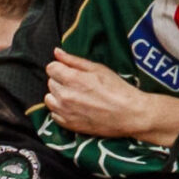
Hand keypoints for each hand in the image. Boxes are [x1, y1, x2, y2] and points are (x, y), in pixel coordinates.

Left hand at [42, 54, 165, 140]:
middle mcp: (65, 96)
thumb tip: (57, 52)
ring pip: (49, 99)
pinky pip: (54, 115)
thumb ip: (74, 60)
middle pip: (50, 83)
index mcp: (72, 79)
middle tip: (78, 84)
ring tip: (74, 96)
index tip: (70, 71)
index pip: (51, 68)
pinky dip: (61, 110)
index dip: (60, 67)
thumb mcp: (98, 68)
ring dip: (58, 96)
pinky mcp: (68, 125)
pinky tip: (75, 108)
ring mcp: (65, 112)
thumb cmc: (117, 89)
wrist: (129, 114)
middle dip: (61, 81)